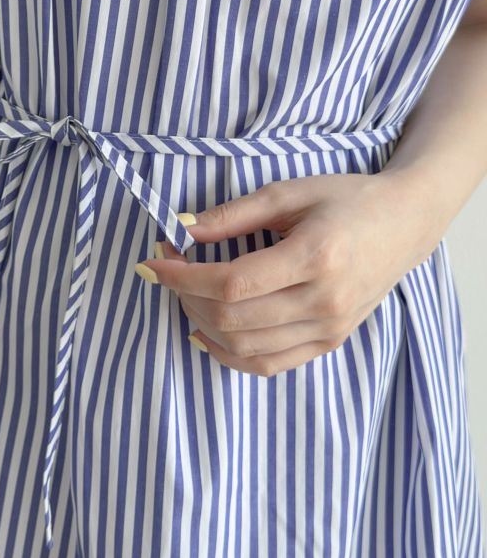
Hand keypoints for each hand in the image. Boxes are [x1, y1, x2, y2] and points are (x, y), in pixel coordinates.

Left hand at [135, 169, 441, 375]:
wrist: (405, 225)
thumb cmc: (346, 201)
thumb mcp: (289, 192)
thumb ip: (233, 215)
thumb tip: (182, 230)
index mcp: (316, 256)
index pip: (231, 283)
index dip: (182, 277)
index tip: (153, 262)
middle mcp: (324, 300)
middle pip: (231, 317)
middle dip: (185, 296)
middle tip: (169, 270)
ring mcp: (329, 328)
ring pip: (243, 346)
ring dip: (199, 323)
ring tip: (186, 294)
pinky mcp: (328, 342)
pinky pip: (266, 364)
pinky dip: (228, 354)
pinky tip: (204, 333)